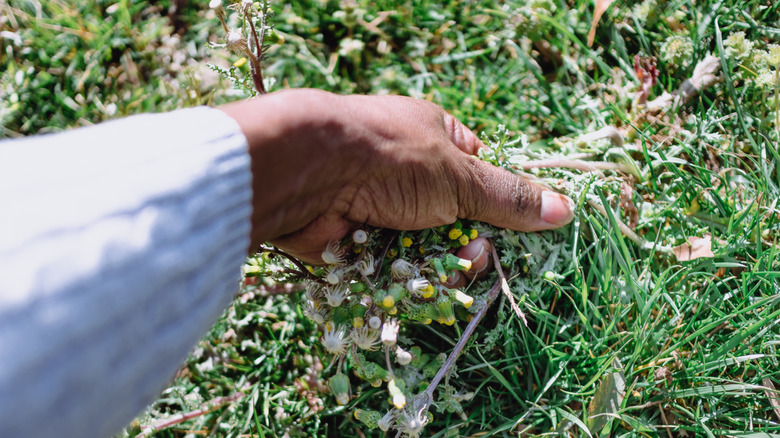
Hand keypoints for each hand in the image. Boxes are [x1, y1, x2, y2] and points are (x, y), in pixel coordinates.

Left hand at [219, 89, 573, 263]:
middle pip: (454, 219)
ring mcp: (380, 205)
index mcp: (434, 138)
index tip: (508, 227)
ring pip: (424, 247)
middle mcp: (407, 170)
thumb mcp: (459, 175)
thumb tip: (565, 209)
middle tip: (470, 255)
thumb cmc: (390, 157)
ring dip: (436, 263)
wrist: (309, 173)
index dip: (494, 203)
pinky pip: (392, 265)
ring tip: (439, 268)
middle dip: (466, 242)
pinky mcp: (357, 238)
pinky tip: (407, 279)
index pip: (477, 174)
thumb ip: (507, 197)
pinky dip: (401, 274)